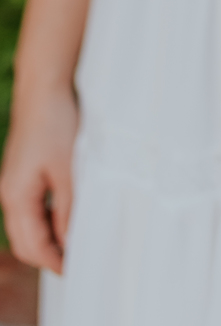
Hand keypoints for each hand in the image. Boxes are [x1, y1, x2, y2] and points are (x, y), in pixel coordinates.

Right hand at [0, 82, 78, 273]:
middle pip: (24, 241)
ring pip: (25, 226)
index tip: (76, 268)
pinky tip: (64, 215)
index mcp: (17, 197)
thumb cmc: (56, 123)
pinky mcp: (19, 174)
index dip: (55, 261)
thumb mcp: (68, 168)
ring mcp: (12, 184)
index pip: (33, 246)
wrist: (43, 89)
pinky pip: (28, 208)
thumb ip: (68, 208)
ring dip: (46, 238)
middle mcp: (8, 194)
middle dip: (47, 255)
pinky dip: (43, 219)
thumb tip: (71, 242)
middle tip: (75, 260)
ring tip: (73, 240)